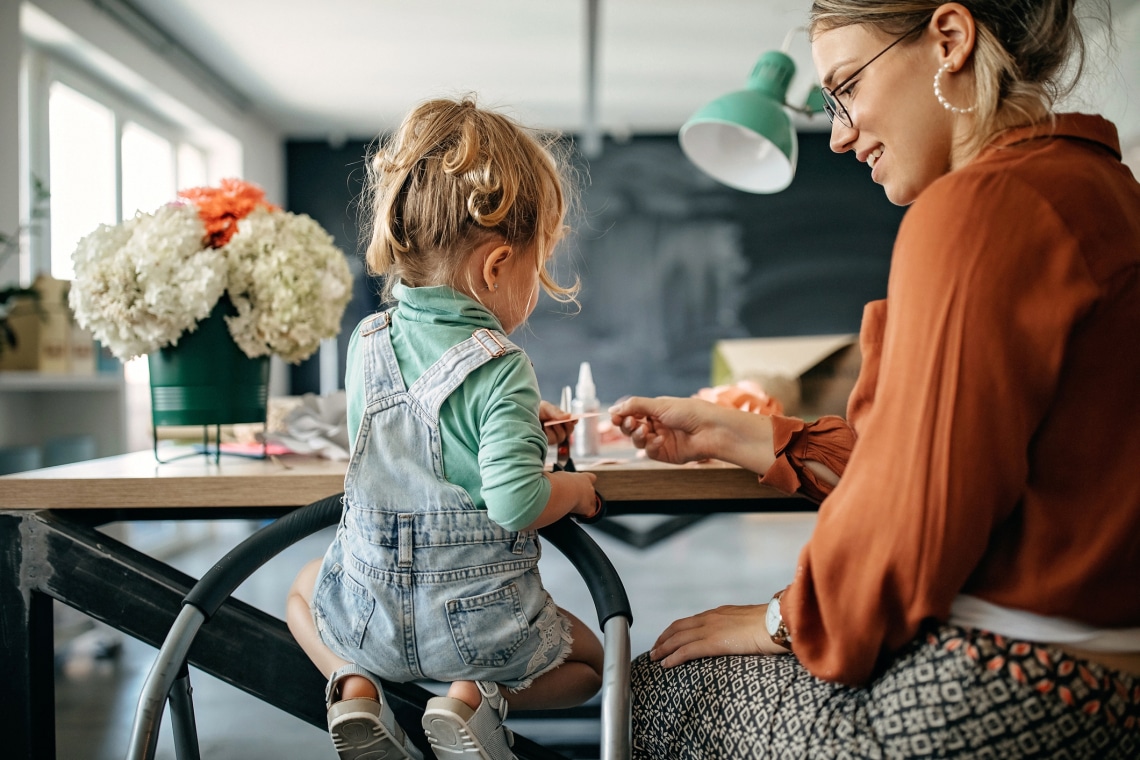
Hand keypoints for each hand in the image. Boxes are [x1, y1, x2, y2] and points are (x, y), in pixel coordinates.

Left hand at [538, 399, 575, 445]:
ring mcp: (553, 435)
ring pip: (561, 437)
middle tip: (560, 421)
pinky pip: (552, 441)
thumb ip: (557, 413)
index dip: (574, 420)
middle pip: (569, 431)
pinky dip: (550, 434)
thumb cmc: (536, 410)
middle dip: (566, 426)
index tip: (574, 419)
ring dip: (557, 430)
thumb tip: (569, 416)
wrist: (522, 416)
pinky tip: (544, 429)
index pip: (572, 421)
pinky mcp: (546, 441)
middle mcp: (559, 427)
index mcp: (561, 418)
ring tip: (549, 424)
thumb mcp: (546, 408)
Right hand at [608, 396, 724, 463]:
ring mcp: (661, 440)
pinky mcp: (666, 454)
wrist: (712, 430)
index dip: (622, 415)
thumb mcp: (660, 405)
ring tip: (643, 431)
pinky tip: (659, 440)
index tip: (615, 416)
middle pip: (631, 428)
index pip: (632, 413)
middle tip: (628, 423)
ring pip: (638, 441)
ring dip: (636, 436)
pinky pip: (650, 451)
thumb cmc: (691, 412)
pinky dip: (651, 445)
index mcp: (656, 410)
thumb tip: (614, 408)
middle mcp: (657, 425)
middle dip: (626, 425)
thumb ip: (636, 406)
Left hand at [649, 604, 787, 666]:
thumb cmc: (773, 625)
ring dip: (664, 648)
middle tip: (654, 649)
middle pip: (678, 627)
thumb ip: (741, 629)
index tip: (667, 638)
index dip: (675, 630)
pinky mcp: (713, 642)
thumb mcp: (752, 624)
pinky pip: (687, 650)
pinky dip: (674, 657)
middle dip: (664, 638)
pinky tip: (666, 664)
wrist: (778, 622)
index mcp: (720, 613)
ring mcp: (711, 628)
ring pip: (678, 638)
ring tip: (654, 658)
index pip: (690, 620)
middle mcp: (711, 617)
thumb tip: (742, 638)